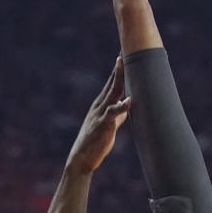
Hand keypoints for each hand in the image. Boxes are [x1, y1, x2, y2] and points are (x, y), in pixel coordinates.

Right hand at [65, 59, 130, 176]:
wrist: (82, 158)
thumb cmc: (96, 142)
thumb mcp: (109, 125)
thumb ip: (117, 115)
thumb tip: (126, 106)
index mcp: (101, 105)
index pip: (111, 84)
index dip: (118, 71)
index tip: (123, 57)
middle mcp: (100, 106)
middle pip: (112, 84)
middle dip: (118, 69)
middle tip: (124, 54)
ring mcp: (101, 114)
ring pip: (112, 94)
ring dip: (119, 80)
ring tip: (125, 67)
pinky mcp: (103, 126)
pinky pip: (113, 114)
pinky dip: (121, 107)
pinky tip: (129, 100)